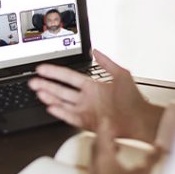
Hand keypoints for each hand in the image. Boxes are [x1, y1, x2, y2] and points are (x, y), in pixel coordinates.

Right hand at [28, 49, 163, 142]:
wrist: (142, 119)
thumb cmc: (135, 100)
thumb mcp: (121, 74)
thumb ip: (107, 62)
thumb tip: (96, 50)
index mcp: (92, 86)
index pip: (68, 77)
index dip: (55, 72)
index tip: (42, 68)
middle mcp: (87, 98)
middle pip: (61, 90)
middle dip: (46, 85)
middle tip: (33, 81)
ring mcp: (86, 111)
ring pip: (62, 103)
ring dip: (50, 97)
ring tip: (38, 92)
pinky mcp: (87, 123)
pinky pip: (70, 117)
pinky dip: (60, 112)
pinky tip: (51, 107)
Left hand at [90, 119, 159, 173]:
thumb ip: (152, 159)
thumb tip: (160, 145)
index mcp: (104, 156)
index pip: (102, 135)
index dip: (105, 125)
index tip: (107, 118)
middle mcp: (95, 162)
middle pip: (96, 143)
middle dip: (104, 134)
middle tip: (112, 129)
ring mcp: (93, 173)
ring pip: (96, 154)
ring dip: (104, 146)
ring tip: (116, 144)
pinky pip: (97, 163)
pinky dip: (104, 157)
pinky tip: (115, 163)